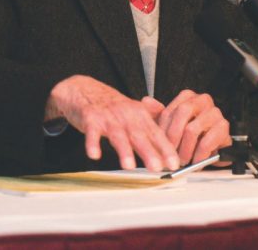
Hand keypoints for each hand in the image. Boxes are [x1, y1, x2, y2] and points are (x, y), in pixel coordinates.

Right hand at [44, 75, 179, 170]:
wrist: (84, 89)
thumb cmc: (111, 106)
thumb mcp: (134, 110)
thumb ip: (153, 122)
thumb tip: (173, 138)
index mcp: (139, 114)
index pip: (155, 133)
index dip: (165, 148)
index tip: (174, 164)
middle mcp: (125, 114)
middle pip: (138, 134)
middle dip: (149, 151)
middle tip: (157, 167)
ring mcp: (107, 116)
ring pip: (117, 134)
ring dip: (123, 150)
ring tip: (129, 166)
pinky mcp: (90, 118)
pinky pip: (91, 132)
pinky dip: (92, 143)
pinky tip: (94, 155)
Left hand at [157, 89, 230, 165]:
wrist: (214, 146)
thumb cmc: (191, 133)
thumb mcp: (171, 123)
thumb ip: (158, 113)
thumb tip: (146, 101)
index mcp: (187, 97)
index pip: (169, 111)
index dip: (162, 131)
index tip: (158, 145)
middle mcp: (202, 101)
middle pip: (182, 114)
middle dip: (173, 138)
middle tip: (170, 154)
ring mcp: (214, 112)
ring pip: (192, 130)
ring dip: (185, 149)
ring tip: (182, 160)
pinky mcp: (223, 126)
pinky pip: (207, 142)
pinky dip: (199, 155)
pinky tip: (196, 161)